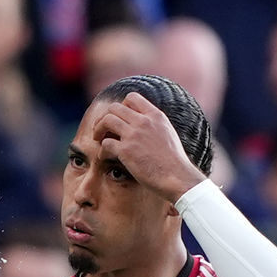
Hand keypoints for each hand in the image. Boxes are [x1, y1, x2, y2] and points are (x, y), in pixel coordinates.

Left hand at [92, 90, 207, 199]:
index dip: (121, 106)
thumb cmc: (174, 163)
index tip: (119, 118)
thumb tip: (144, 126)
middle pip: (114, 107)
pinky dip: (101, 150)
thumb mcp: (168, 134)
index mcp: (156, 116)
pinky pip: (105, 143)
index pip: (132, 97)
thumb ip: (155, 126)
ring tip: (98, 139)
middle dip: (105, 117)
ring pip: (106, 120)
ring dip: (98, 129)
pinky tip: (104, 157)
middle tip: (102, 129)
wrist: (178, 178)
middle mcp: (144, 121)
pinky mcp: (126, 150)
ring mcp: (134, 135)